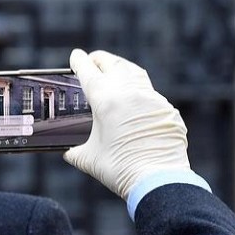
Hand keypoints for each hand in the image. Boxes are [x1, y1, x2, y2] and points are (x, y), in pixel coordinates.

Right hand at [64, 49, 190, 199]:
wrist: (158, 179)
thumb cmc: (121, 170)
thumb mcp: (90, 159)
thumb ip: (76, 151)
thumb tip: (69, 152)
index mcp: (106, 100)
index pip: (88, 71)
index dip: (79, 61)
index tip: (76, 56)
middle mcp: (129, 92)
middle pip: (112, 64)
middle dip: (100, 59)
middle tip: (92, 60)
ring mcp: (150, 98)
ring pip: (133, 72)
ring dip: (120, 68)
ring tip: (112, 70)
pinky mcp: (165, 108)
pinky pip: (148, 92)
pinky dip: (137, 89)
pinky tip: (133, 96)